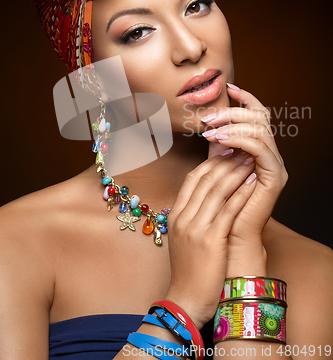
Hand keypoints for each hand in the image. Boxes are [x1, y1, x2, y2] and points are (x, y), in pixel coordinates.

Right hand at [165, 150, 256, 329]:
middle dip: (225, 162)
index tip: (226, 154)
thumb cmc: (188, 271)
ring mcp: (195, 228)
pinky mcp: (210, 240)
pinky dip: (241, 193)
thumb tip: (206, 198)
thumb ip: (191, 216)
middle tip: (241, 150)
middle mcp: (183, 217)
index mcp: (176, 215)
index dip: (211, 163)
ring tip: (249, 160)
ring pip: (217, 190)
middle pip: (205, 179)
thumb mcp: (183, 238)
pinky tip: (251, 183)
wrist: (184, 300)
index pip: (193, 179)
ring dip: (235, 172)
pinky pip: (228, 210)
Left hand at [202, 83, 287, 274]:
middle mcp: (269, 155)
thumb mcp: (216, 168)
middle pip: (260, 118)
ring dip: (233, 124)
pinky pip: (260, 149)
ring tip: (210, 128)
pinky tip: (219, 140)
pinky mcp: (274, 177)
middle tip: (209, 115)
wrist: (226, 239)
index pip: (258, 116)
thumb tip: (211, 123)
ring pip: (260, 130)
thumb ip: (218, 147)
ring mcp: (274, 165)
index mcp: (258, 150)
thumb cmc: (219, 206)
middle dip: (233, 111)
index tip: (230, 86)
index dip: (248, 99)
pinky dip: (239, 139)